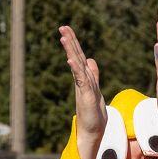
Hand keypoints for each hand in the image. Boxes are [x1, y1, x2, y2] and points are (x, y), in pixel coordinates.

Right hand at [60, 26, 106, 158]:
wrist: (92, 131)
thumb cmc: (93, 113)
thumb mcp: (95, 89)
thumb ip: (92, 74)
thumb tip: (91, 60)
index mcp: (84, 77)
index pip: (79, 56)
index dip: (74, 42)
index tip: (67, 29)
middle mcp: (81, 80)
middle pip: (75, 57)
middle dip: (70, 41)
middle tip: (62, 27)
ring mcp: (82, 87)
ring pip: (76, 65)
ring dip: (70, 51)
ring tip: (63, 37)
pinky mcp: (85, 95)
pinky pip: (80, 80)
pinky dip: (76, 69)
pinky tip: (71, 60)